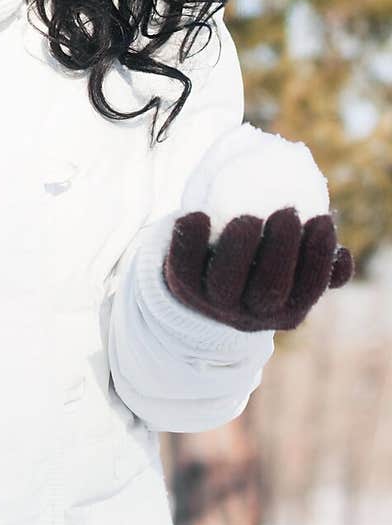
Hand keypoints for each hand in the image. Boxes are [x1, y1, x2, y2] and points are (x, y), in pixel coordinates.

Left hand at [162, 207, 353, 331]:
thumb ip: (318, 267)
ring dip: (239, 248)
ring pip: (225, 283)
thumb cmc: (260, 269)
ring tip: (248, 217)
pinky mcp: (182, 285)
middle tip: (288, 212)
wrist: (205, 287)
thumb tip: (342, 259)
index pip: (307, 288)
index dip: (318, 256)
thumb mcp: (291, 275)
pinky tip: (198, 216)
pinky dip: (190, 241)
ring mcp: (214, 302)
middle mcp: (250, 312)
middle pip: (268, 289)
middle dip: (281, 249)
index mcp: (286, 309)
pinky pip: (183, 267)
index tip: (322, 219)